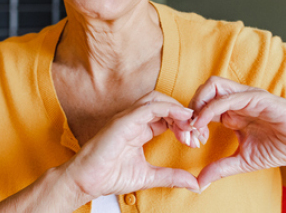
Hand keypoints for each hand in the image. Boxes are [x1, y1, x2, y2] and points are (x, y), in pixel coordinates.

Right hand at [64, 91, 201, 200]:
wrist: (87, 181)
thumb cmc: (110, 176)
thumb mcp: (149, 177)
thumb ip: (172, 177)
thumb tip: (196, 184)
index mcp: (140, 129)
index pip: (167, 117)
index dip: (184, 125)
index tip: (197, 141)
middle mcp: (134, 120)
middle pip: (165, 105)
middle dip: (184, 116)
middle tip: (198, 134)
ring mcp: (128, 118)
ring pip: (157, 100)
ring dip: (178, 110)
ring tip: (191, 125)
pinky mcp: (123, 120)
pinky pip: (149, 107)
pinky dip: (168, 108)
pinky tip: (182, 116)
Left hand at [188, 76, 285, 190]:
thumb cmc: (281, 148)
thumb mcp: (243, 161)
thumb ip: (220, 168)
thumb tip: (198, 183)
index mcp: (232, 112)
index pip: (201, 105)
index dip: (190, 121)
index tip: (188, 142)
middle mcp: (237, 100)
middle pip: (202, 91)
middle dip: (188, 110)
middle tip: (187, 134)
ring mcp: (247, 96)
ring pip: (212, 86)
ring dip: (197, 104)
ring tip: (194, 127)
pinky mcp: (258, 98)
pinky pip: (228, 97)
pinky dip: (210, 108)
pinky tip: (204, 124)